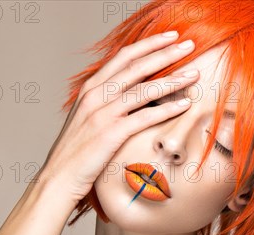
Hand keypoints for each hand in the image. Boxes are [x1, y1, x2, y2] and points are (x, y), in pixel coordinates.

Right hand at [39, 32, 198, 203]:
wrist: (59, 177)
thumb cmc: (77, 151)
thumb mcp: (89, 119)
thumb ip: (107, 103)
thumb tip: (133, 95)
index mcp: (91, 87)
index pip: (124, 56)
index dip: (149, 44)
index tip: (171, 37)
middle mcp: (95, 95)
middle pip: (136, 66)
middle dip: (165, 53)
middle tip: (189, 45)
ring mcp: (102, 113)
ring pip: (143, 89)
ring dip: (172, 79)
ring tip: (194, 74)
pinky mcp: (110, 133)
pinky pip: (145, 116)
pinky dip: (167, 109)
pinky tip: (185, 104)